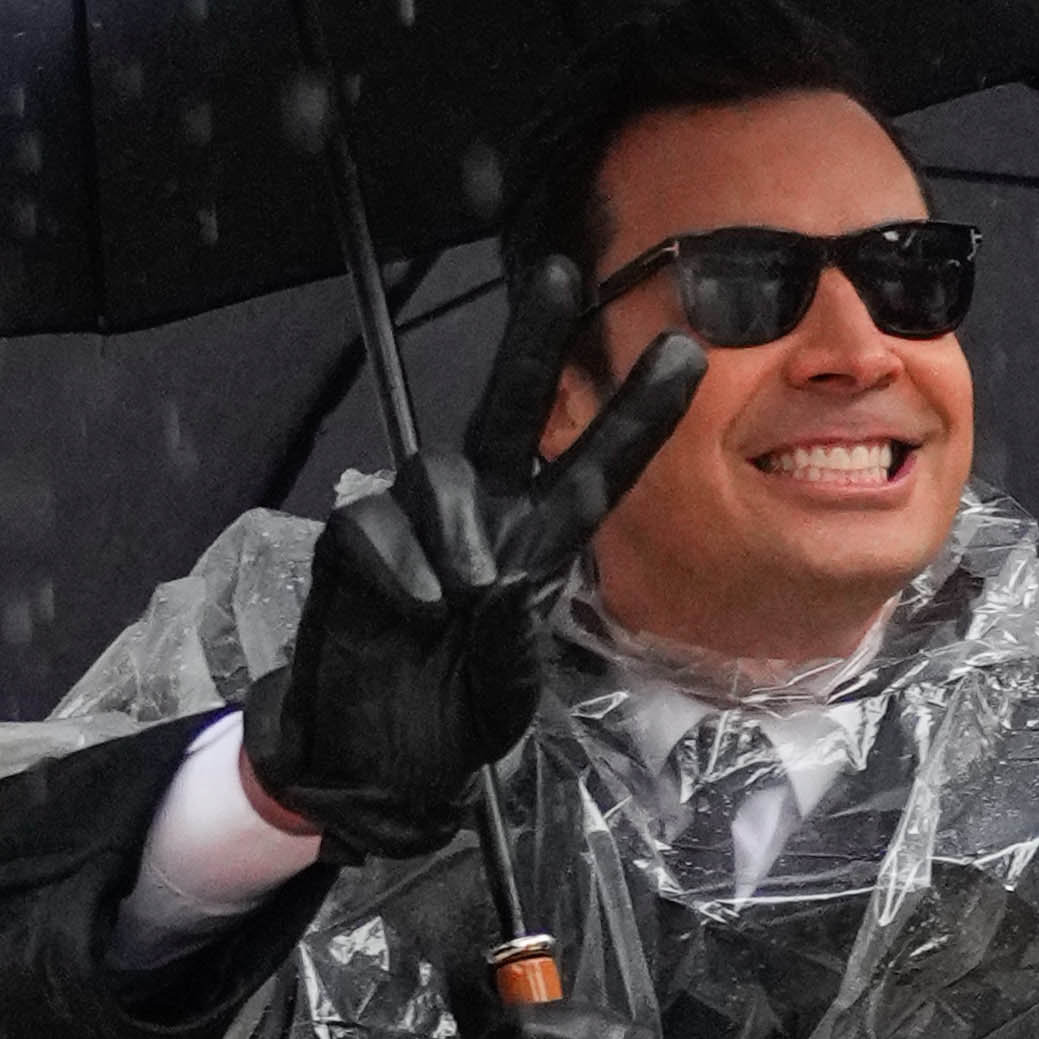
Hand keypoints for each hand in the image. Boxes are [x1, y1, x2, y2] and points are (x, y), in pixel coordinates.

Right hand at [239, 256, 705, 862]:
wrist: (367, 765)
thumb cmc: (447, 723)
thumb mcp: (502, 697)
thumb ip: (511, 643)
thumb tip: (501, 582)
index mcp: (534, 546)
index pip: (592, 470)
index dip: (635, 417)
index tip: (686, 355)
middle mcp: (479, 519)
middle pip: (506, 411)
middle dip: (532, 340)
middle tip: (559, 274)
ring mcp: (415, 528)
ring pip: (435, 473)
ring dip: (453, 531)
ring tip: (458, 597)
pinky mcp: (353, 545)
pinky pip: (372, 522)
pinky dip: (396, 561)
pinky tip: (415, 608)